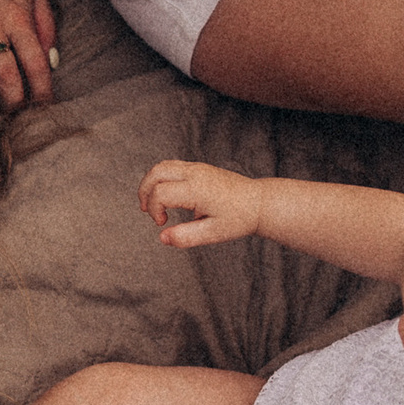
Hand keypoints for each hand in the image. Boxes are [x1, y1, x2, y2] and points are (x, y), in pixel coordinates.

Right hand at [138, 159, 263, 246]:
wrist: (259, 202)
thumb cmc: (240, 217)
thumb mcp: (214, 233)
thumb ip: (186, 237)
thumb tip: (162, 238)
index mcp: (197, 189)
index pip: (160, 193)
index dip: (153, 210)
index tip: (162, 223)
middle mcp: (194, 174)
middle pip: (155, 173)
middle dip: (144, 192)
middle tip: (147, 211)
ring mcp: (196, 168)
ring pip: (161, 166)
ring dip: (150, 183)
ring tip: (153, 203)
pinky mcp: (199, 168)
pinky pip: (171, 167)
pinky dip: (161, 179)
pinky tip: (167, 196)